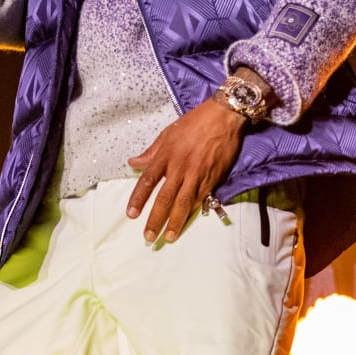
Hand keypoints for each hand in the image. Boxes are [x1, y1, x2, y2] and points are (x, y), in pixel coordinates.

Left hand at [127, 99, 246, 242]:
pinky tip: (186, 222)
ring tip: (169, 237)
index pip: (148, 181)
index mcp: (166, 155)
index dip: (139, 199)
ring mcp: (197, 175)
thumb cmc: (195, 122)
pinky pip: (200, 199)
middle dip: (156, 219)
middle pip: (165, 198)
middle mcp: (180, 167)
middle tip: (149, 237)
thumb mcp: (168, 133)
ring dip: (175, 222)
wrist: (224, 117)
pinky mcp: (212, 178)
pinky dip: (192, 212)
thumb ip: (151, 152)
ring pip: (184, 203)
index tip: (131, 214)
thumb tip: (133, 162)